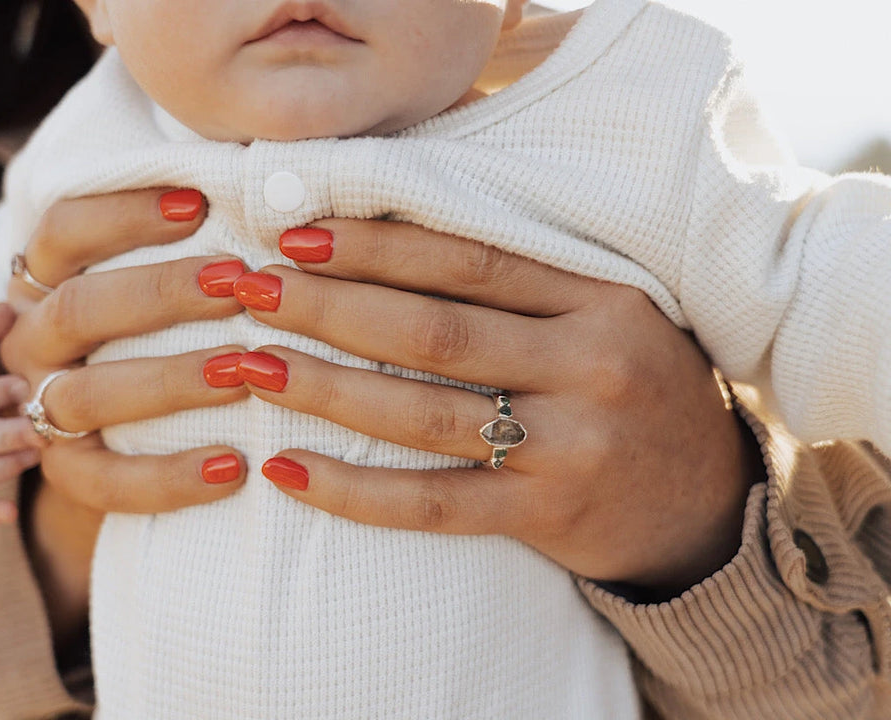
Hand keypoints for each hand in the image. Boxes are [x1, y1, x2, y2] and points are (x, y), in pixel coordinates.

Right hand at [0, 187, 250, 641]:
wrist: (118, 430)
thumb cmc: (157, 328)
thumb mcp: (153, 282)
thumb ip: (189, 244)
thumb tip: (271, 204)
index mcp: (43, 280)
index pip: (64, 230)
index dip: (124, 213)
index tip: (198, 203)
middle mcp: (31, 340)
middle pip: (78, 308)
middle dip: (162, 292)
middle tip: (240, 283)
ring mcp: (39, 408)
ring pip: (89, 395)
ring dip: (171, 379)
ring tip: (246, 371)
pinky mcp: (66, 473)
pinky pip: (108, 482)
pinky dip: (170, 477)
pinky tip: (234, 467)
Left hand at [235, 221, 762, 595]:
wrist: (709, 504)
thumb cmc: (637, 392)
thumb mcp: (602, 317)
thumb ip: (522, 284)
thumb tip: (390, 242)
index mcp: (599, 299)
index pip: (468, 260)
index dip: (376, 246)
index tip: (296, 233)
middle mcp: (589, 364)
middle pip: (433, 330)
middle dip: (329, 306)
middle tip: (249, 289)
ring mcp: (571, 445)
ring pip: (424, 411)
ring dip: (325, 386)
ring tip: (250, 365)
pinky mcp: (550, 516)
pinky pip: (434, 503)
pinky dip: (356, 490)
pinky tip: (288, 471)